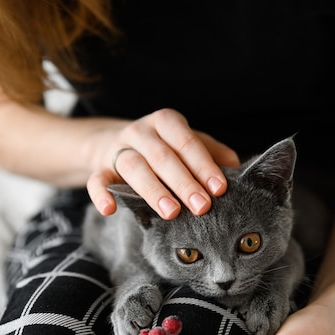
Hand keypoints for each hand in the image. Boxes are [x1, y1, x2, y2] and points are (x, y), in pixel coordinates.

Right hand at [86, 108, 238, 217]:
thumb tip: (237, 166)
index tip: (219, 188)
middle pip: (163, 156)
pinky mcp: (99, 167)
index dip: (203, 165)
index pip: (187, 142)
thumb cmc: (161, 146)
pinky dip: (101, 194)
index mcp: (166, 122)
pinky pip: (97, 180)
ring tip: (171, 212)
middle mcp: (140, 131)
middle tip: (202, 207)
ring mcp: (118, 149)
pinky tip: (110, 209)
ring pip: (134, 167)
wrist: (111, 142)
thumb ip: (211, 152)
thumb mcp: (186, 143)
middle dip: (184, 182)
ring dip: (153, 190)